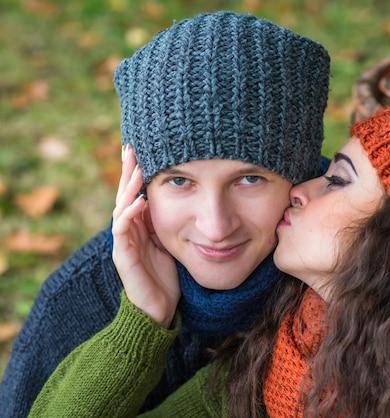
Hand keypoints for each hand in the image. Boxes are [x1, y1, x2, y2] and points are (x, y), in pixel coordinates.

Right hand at [111, 146, 179, 327]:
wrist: (159, 309)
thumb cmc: (167, 276)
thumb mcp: (173, 242)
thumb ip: (174, 222)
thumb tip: (193, 199)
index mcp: (140, 225)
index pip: (136, 192)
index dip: (137, 172)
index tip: (143, 149)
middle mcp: (128, 230)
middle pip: (124, 194)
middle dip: (128, 171)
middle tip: (131, 148)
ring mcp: (123, 242)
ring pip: (121, 207)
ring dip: (128, 187)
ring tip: (136, 168)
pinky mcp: (123, 256)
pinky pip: (122, 231)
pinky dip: (129, 214)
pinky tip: (139, 201)